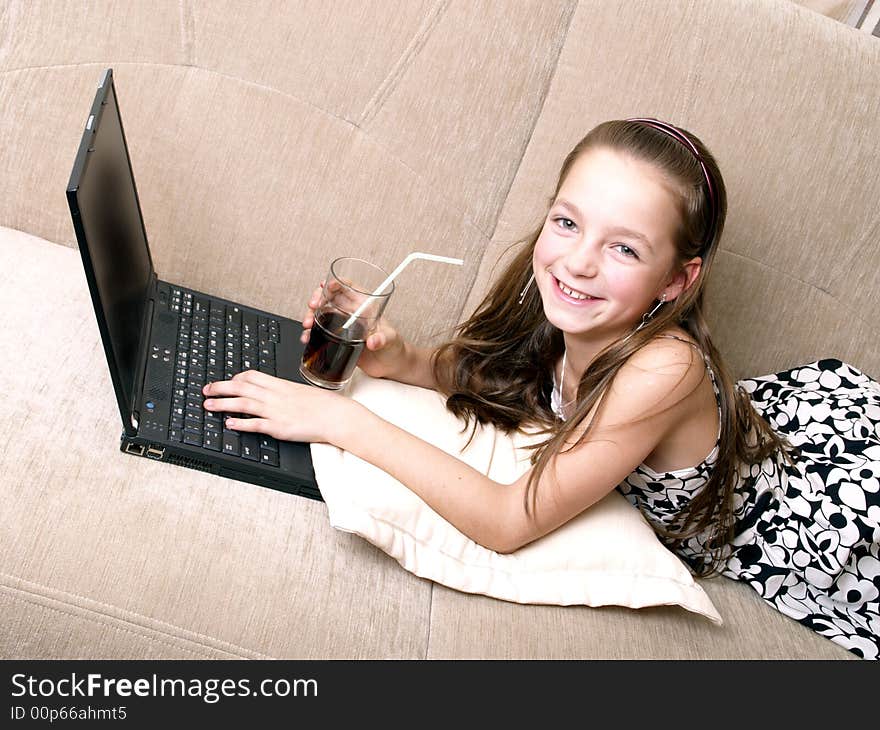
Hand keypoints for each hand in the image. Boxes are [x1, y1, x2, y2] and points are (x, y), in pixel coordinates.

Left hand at [202, 370, 352, 443]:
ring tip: (208, 406)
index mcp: (280, 385)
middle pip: (241, 387)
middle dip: (220, 387)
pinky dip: (240, 423)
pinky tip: (229, 424)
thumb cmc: (324, 404)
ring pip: (242, 403)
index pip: (251, 376)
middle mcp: (274, 396)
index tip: (227, 381)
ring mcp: (275, 411)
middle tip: (206, 390)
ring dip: (222, 404)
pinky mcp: (278, 426)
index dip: (236, 378)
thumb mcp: (301, 391)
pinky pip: (254, 424)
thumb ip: (285, 392)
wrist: (335, 415)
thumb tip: (275, 394)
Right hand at [300, 281, 406, 378]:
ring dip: (311, 316)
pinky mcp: (339, 340)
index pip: (349, 288)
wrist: (391, 366)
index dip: (337, 283)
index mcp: (365, 307)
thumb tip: (373, 341)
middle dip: (318, 299)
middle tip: (313, 305)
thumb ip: (382, 339)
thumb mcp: (390, 339)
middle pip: (331, 298)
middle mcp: (353, 314)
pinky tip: (307, 337)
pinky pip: (321, 332)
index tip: (327, 286)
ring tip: (307, 324)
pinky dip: (312, 333)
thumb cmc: (395, 347)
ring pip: (323, 314)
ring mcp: (344, 327)